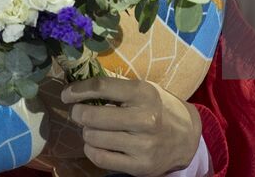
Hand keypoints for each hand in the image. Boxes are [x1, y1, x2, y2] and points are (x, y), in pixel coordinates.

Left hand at [62, 76, 200, 175]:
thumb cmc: (160, 108)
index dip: (78, 90)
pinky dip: (92, 150)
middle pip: (93, 115)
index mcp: (144, 93)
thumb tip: (83, 87)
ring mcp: (142, 144)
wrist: (187, 138)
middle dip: (79, 113)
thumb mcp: (145, 90)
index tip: (67, 94)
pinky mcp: (139, 166)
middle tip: (78, 113)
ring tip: (91, 129)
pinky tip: (95, 145)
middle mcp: (144, 118)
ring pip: (94, 138)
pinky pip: (101, 158)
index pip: (102, 87)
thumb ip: (118, 89)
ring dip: (87, 133)